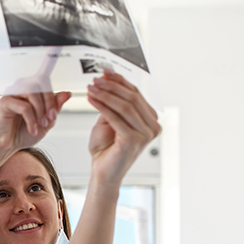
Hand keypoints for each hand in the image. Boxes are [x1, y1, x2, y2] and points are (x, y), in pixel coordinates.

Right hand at [0, 90, 70, 156]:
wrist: (8, 146)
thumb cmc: (23, 133)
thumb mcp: (46, 122)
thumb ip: (55, 108)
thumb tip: (67, 94)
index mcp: (31, 91)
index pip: (44, 81)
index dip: (52, 94)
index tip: (53, 114)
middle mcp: (21, 89)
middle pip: (40, 83)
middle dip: (49, 102)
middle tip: (49, 119)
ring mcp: (12, 94)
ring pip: (32, 92)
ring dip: (40, 110)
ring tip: (40, 125)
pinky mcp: (4, 102)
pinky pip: (24, 106)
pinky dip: (31, 119)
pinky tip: (32, 129)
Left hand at [86, 70, 160, 186]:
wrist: (103, 171)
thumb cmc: (106, 148)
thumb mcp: (110, 120)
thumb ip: (113, 103)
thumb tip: (108, 80)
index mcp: (150, 120)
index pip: (136, 94)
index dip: (120, 81)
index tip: (105, 72)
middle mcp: (152, 127)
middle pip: (132, 98)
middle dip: (112, 86)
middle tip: (95, 79)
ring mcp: (145, 134)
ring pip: (125, 106)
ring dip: (105, 94)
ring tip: (91, 88)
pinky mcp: (134, 140)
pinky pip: (116, 118)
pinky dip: (102, 106)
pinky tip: (91, 99)